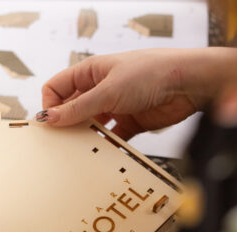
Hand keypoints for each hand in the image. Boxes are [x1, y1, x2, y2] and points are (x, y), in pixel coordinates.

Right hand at [39, 47, 236, 138]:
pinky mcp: (130, 122)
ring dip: (86, 137)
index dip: (51, 105)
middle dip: (66, 124)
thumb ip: (79, 107)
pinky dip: (107, 146)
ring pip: (92, 125)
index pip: (58, 87)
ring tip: (80, 151)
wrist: (186, 85)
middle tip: (60, 143)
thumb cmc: (150, 73)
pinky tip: (103, 154)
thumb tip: (51, 118)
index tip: (50, 124)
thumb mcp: (108, 91)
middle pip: (73, 109)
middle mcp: (100, 89)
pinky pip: (112, 137)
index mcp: (90, 72)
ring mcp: (115, 106)